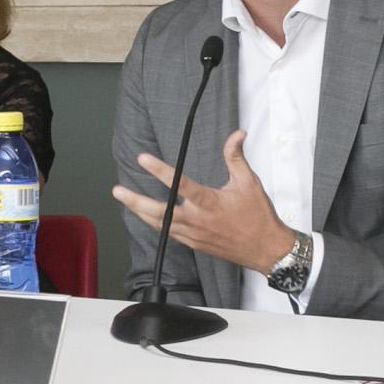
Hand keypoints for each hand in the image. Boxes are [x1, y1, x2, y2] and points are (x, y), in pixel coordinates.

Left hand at [111, 130, 292, 272]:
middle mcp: (198, 220)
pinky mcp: (194, 244)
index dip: (159, 171)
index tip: (143, 159)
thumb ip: (236, 156)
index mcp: (209, 203)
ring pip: (159, 224)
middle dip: (136, 200)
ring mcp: (194, 235)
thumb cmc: (258, 216)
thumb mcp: (249, 182)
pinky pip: (169, 234)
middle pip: (159, 211)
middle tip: (118, 191)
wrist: (265, 249)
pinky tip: (145, 216)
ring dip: (140, 212)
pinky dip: (155, 224)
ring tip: (124, 200)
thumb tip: (237, 134)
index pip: (179, 184)